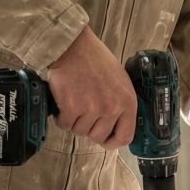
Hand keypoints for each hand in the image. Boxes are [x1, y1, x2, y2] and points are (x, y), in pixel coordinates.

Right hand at [45, 27, 136, 148]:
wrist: (74, 46)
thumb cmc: (96, 60)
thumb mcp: (120, 81)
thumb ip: (120, 103)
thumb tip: (115, 125)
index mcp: (127, 102)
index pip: (124, 137)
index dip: (112, 142)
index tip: (105, 141)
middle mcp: (111, 108)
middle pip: (98, 137)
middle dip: (88, 128)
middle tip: (84, 114)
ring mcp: (91, 109)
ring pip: (79, 131)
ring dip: (74, 121)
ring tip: (74, 101)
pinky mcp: (71, 107)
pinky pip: (64, 125)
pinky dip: (61, 117)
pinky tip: (63, 103)